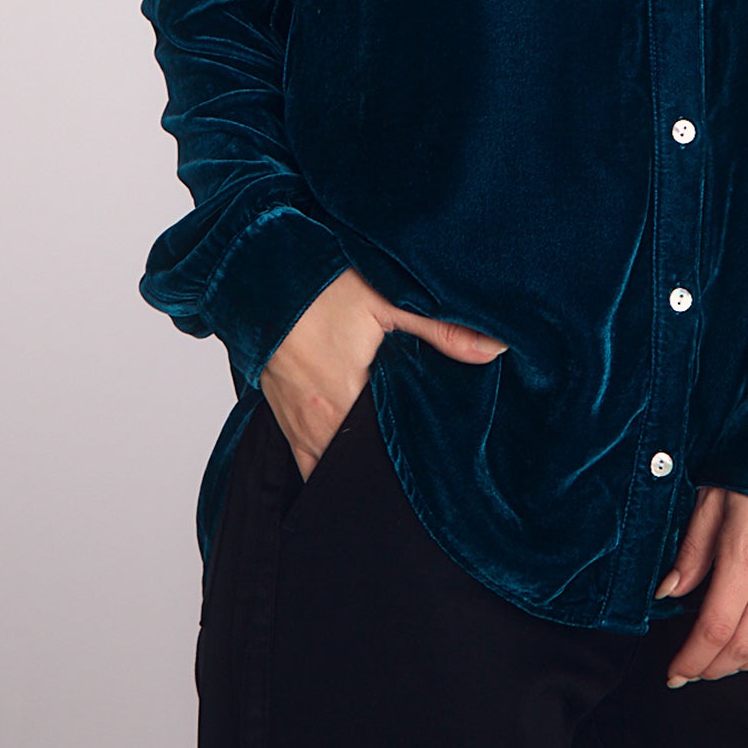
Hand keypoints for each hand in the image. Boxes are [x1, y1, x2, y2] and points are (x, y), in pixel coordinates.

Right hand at [259, 267, 506, 480]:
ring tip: (385, 468)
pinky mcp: (279, 411)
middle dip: (381, 474)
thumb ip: (439, 329)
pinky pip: (304, 453)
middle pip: (352, 468)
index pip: (379, 459)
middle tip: (415, 476)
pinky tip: (350, 446)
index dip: (406, 470)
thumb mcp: (384, 299)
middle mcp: (313, 424)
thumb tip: (494, 349)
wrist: (254, 271)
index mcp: (342, 404)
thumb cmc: (317, 284)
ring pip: (325, 466)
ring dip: (351, 466)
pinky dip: (325, 456)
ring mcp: (292, 422)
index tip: (434, 473)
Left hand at [655, 486, 747, 685]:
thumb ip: (692, 551)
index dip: (692, 658)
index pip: (715, 627)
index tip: (674, 671)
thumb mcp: (712, 497)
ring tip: (721, 663)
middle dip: (715, 667)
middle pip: (746, 644)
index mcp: (746, 553)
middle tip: (692, 671)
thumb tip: (669, 593)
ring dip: (747, 661)